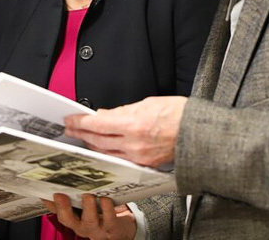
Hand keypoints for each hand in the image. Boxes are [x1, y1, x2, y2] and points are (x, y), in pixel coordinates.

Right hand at [43, 193, 135, 239]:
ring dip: (87, 206)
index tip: (43, 191)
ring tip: (87, 195)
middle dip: (62, 206)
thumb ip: (75, 190)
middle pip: (67, 219)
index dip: (48, 202)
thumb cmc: (103, 211)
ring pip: (88, 220)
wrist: (123, 230)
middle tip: (60, 194)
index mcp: (73, 217)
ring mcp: (96, 228)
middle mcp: (81, 225)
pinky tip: (105, 198)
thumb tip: (68, 171)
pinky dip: (107, 208)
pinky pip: (109, 219)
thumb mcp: (86, 202)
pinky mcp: (111, 228)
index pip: (56, 209)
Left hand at [64, 96, 186, 166]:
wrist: (199, 132)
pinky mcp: (145, 164)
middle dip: (81, 134)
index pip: (96, 125)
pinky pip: (120, 159)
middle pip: (98, 141)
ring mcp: (139, 156)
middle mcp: (134, 143)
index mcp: (133, 124)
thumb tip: (105, 115)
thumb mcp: (147, 103)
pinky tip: (103, 147)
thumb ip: (122, 111)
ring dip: (92, 145)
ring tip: (83, 138)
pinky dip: (109, 152)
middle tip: (70, 129)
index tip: (70, 120)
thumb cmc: (179, 114)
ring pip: (107, 152)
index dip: (79, 123)